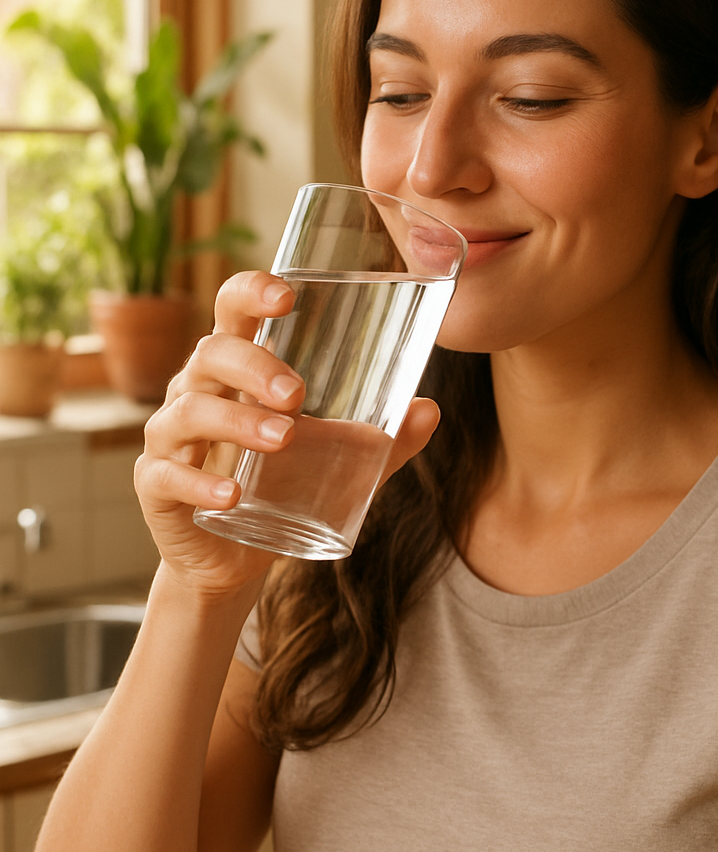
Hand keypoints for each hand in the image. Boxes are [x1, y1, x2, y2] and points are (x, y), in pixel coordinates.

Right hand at [135, 270, 439, 597]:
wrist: (232, 559)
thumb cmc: (279, 487)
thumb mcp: (335, 462)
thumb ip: (381, 440)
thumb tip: (429, 410)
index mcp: (236, 369)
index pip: (232, 310)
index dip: (251, 291)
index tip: (287, 295)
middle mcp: (196, 390)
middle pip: (211, 353)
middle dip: (254, 365)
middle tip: (299, 393)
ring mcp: (169, 436)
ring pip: (189, 410)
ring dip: (236, 421)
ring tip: (283, 438)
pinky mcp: (155, 484)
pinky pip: (167, 474)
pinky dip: (199, 482)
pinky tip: (231, 495)